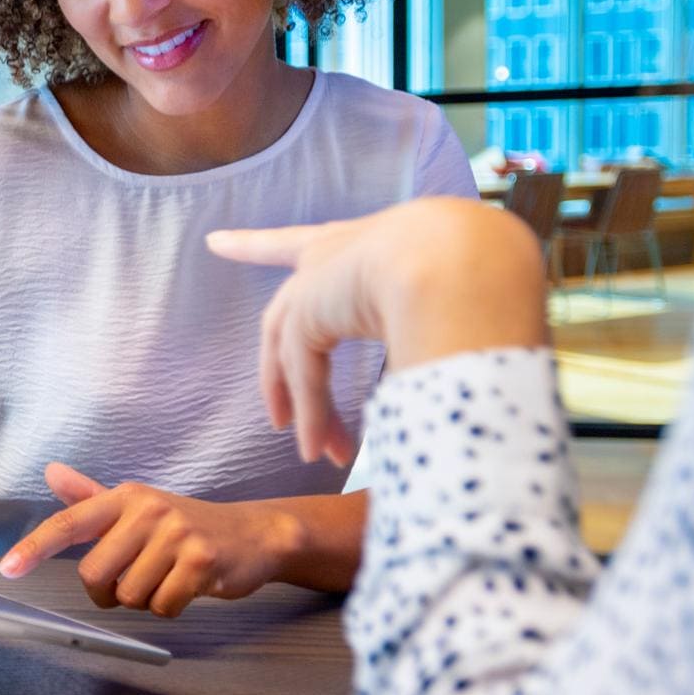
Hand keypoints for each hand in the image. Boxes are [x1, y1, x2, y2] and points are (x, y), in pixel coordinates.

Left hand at [0, 462, 299, 616]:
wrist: (253, 534)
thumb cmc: (187, 525)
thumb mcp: (138, 506)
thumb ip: (91, 497)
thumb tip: (51, 473)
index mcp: (125, 497)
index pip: (70, 522)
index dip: (35, 547)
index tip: (8, 569)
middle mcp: (147, 510)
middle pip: (96, 574)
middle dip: (109, 592)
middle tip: (135, 580)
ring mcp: (176, 534)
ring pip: (129, 595)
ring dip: (145, 599)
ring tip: (169, 576)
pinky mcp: (201, 560)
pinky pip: (163, 606)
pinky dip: (171, 607)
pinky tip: (188, 586)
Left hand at [206, 199, 546, 466]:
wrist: (468, 256)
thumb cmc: (479, 270)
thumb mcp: (448, 297)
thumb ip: (430, 324)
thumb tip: (444, 364)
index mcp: (366, 240)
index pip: (297, 243)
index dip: (254, 246)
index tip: (214, 242)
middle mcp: (332, 255)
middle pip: (286, 314)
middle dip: (280, 371)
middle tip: (278, 416)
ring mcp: (314, 281)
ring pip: (294, 353)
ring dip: (307, 407)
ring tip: (319, 454)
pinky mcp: (307, 311)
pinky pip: (304, 372)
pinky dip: (313, 413)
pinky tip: (318, 450)